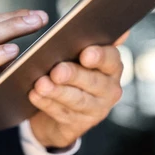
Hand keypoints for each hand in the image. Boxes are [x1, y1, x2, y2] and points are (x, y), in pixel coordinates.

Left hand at [26, 33, 126, 148]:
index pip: (111, 59)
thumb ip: (92, 40)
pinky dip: (47, 104)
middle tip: (57, 70)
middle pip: (94, 81)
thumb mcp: (81, 56)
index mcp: (112, 66)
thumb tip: (120, 30)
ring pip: (77, 100)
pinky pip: (62, 113)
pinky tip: (35, 95)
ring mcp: (97, 109)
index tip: (85, 54)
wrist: (65, 110)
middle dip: (74, 75)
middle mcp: (109, 88)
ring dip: (58, 92)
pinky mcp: (80, 124)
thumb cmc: (73, 73)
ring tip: (41, 84)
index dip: (99, 56)